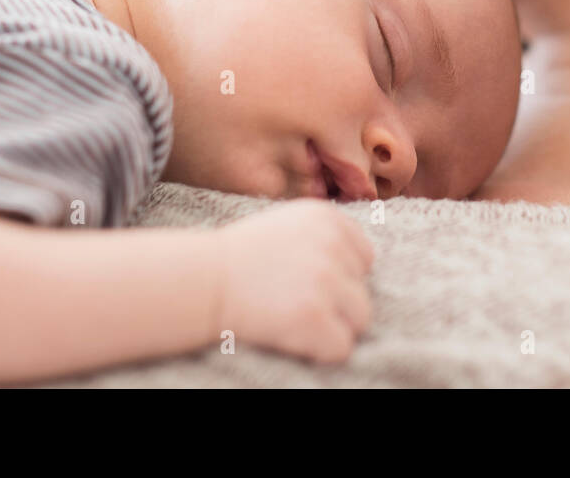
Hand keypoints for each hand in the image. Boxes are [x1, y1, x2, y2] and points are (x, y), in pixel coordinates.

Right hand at [213, 199, 373, 362]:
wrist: (204, 281)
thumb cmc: (242, 258)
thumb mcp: (288, 225)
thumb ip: (326, 236)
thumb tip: (362, 267)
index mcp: (328, 218)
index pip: (365, 257)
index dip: (341, 276)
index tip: (310, 283)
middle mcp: (332, 244)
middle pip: (364, 289)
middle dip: (338, 303)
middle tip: (296, 302)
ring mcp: (324, 280)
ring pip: (361, 319)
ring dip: (334, 327)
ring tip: (296, 319)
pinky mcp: (313, 315)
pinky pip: (342, 347)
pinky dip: (321, 351)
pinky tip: (292, 335)